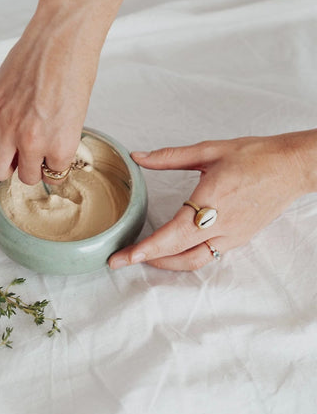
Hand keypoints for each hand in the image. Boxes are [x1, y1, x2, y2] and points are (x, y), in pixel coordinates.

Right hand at [0, 3, 102, 184]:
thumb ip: (59, 138)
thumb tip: (47, 148)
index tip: (54, 157)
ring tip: (13, 150)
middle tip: (35, 153)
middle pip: (25, 177)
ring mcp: (8, 126)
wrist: (61, 38)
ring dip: (6, 164)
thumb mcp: (78, 114)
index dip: (55, 165)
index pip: (55, 175)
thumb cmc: (76, 69)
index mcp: (61, 145)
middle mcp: (33, 142)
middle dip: (32, 167)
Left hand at [109, 131, 316, 270]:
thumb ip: (169, 157)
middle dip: (147, 260)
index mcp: (211, 201)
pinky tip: (175, 249)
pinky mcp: (240, 238)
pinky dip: (187, 257)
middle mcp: (222, 225)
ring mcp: (233, 236)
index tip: (123, 257)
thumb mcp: (209, 151)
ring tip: (145, 256)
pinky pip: (209, 255)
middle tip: (122, 260)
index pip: (172, 235)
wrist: (291, 166)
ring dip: (167, 263)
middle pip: (179, 254)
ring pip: (194, 261)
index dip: (146, 249)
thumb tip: (139, 157)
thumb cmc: (254, 156)